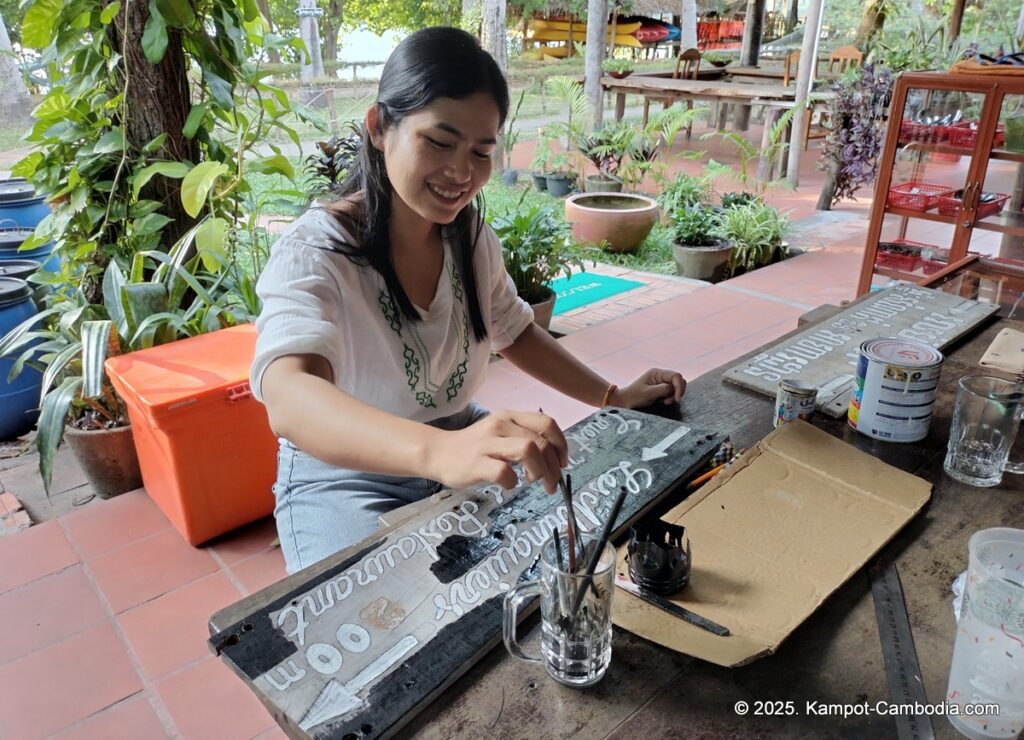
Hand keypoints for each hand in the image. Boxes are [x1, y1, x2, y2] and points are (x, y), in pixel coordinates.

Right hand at [428, 410, 567, 493]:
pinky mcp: (476, 463)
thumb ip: (523, 436)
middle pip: (541, 441)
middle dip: (554, 467)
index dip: (561, 444)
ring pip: (528, 449)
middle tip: (551, 484)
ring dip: (539, 471)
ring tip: (533, 481)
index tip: (562, 463)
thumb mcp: (500, 432)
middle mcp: (500, 425)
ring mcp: (488, 443)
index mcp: (510, 416)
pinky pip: (504, 472)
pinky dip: (513, 482)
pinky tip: (509, 485)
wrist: (437, 452)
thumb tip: (554, 457)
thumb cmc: (474, 446)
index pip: (546, 423)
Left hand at [612, 368, 686, 408]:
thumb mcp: (648, 393)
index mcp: (657, 373)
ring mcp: (661, 382)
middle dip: (677, 392)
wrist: (623, 402)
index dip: (679, 387)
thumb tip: (675, 388)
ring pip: (676, 387)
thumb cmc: (633, 397)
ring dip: (673, 396)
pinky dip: (669, 398)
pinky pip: (671, 392)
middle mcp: (660, 376)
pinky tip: (662, 401)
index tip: (676, 399)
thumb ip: (663, 389)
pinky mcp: (661, 389)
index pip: (676, 376)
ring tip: (663, 402)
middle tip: (667, 401)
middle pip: (679, 381)